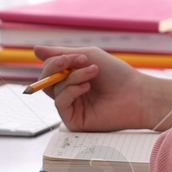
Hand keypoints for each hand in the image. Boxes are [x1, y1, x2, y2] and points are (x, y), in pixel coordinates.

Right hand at [31, 45, 148, 132]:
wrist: (137, 94)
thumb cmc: (117, 74)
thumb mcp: (87, 56)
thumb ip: (60, 54)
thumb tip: (34, 49)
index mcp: (71, 78)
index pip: (49, 71)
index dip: (54, 61)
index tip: (71, 56)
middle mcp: (69, 94)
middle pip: (46, 81)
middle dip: (56, 67)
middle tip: (75, 61)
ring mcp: (72, 108)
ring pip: (54, 90)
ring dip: (71, 77)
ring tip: (92, 72)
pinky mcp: (74, 121)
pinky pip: (60, 104)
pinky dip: (71, 91)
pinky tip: (86, 87)